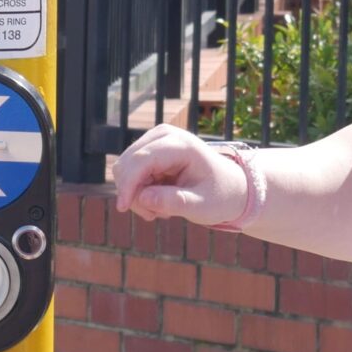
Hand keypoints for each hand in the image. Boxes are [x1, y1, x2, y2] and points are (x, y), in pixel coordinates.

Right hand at [112, 124, 248, 226]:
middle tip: (155, 215)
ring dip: (136, 195)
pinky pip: (129, 173)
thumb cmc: (220, 196)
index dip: (129, 183)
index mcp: (182, 145)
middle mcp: (164, 135)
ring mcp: (155, 140)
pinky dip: (138, 191)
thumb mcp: (203, 206)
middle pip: (128, 163)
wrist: (229, 187)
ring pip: (124, 169)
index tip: (123, 208)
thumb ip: (175, 202)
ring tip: (161, 210)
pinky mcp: (149, 150)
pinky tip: (157, 201)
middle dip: (134, 193)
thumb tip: (143, 198)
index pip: (142, 159)